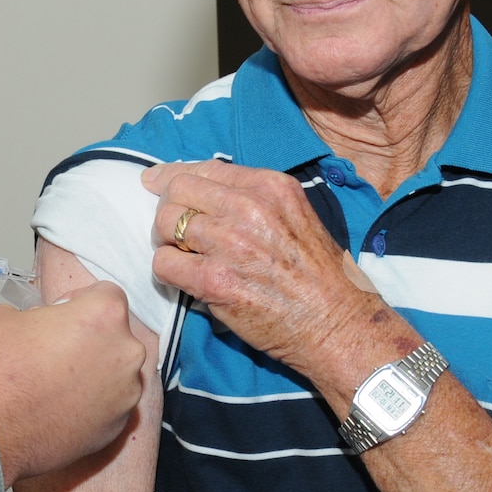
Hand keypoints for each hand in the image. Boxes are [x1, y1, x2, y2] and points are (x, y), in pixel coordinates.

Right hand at [0, 283, 143, 488]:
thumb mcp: (5, 316)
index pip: (107, 294)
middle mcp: (125, 353)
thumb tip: (39, 322)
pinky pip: (109, 406)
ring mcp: (126, 394)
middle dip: (90, 340)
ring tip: (56, 385)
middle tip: (55, 352)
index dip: (79, 302)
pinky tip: (59, 408)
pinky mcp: (117, 427)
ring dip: (93, 374)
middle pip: (115, 335)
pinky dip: (91, 405)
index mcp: (104, 316)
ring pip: (115, 373)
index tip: (62, 316)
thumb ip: (38, 313)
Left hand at [143, 159, 399, 395]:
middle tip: (174, 230)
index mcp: (269, 186)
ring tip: (183, 255)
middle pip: (177, 191)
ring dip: (167, 241)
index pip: (204, 168)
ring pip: (165, 224)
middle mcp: (248, 208)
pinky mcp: (214, 281)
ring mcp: (230, 244)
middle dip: (169, 208)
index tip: (156, 182)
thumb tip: (208, 192)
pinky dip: (167, 271)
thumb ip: (255, 199)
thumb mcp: (297, 215)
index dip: (172, 176)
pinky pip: (164, 264)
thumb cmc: (320, 274)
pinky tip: (184, 278)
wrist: (336, 323)